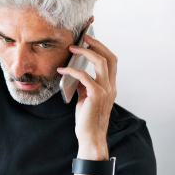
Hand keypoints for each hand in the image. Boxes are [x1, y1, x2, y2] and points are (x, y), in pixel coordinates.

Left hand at [56, 35, 117, 159]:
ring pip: (101, 63)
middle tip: (83, 37)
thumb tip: (74, 71)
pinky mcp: (96, 96)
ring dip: (85, 52)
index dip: (102, 47)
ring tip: (72, 49)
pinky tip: (62, 70)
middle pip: (110, 57)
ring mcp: (106, 91)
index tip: (89, 39)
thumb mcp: (86, 97)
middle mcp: (111, 86)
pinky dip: (72, 70)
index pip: (111, 61)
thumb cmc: (87, 118)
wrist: (90, 137)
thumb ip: (85, 84)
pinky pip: (85, 76)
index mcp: (110, 86)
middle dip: (97, 44)